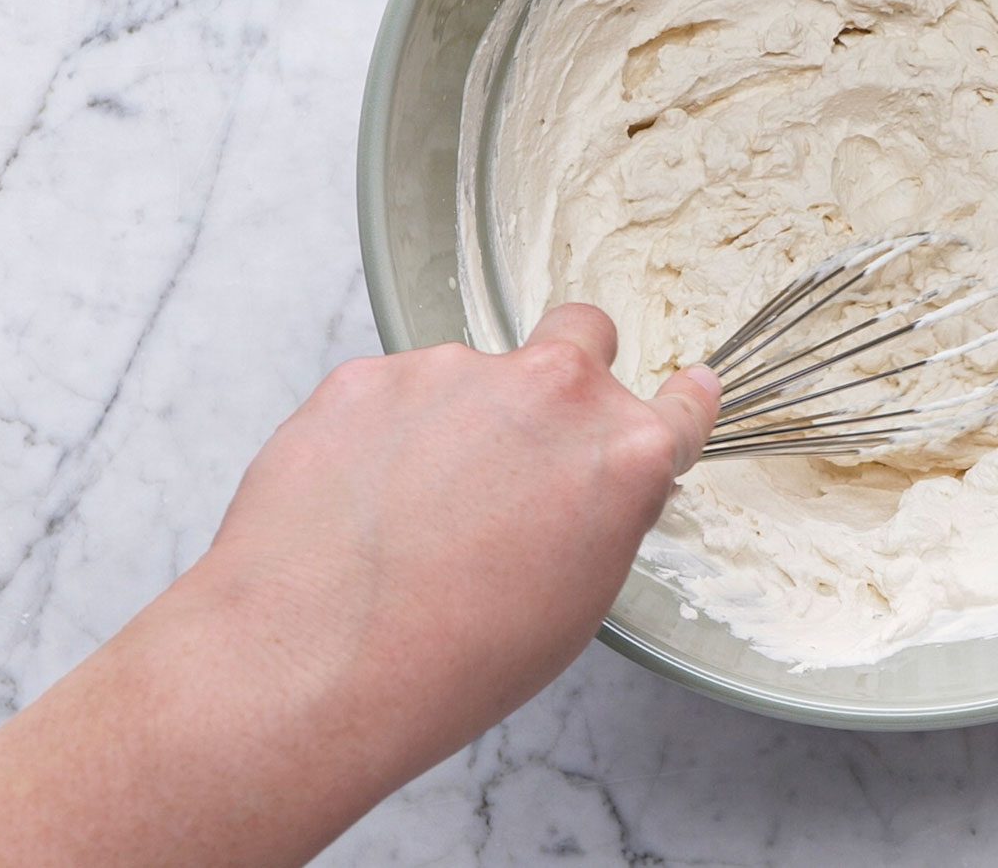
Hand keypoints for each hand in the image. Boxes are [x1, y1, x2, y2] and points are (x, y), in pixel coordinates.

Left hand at [0, 304, 718, 867]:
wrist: (312, 664)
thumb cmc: (451, 661)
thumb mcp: (576, 603)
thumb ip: (604, 514)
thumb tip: (591, 486)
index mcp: (624, 455)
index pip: (685, 401)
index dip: (677, 405)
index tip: (673, 400)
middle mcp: (553, 392)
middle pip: (584, 332)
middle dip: (571, 369)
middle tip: (526, 440)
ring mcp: (455, 371)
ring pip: (472, 372)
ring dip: (458, 417)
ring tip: (410, 512)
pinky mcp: (368, 375)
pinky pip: (390, 390)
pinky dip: (382, 431)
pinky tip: (357, 501)